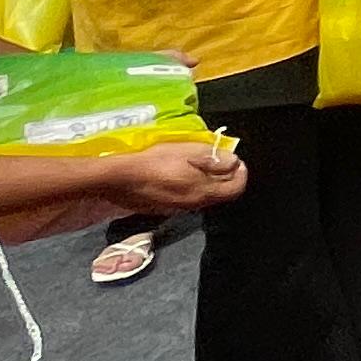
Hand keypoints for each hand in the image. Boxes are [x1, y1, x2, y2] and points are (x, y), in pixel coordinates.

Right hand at [107, 137, 248, 214]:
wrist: (120, 179)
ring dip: (206, 182)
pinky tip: (176, 175)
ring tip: (196, 164)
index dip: (241, 173)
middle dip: (224, 177)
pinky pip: (184, 198)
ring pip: (202, 196)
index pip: (236, 188)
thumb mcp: (191, 152)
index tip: (235, 160)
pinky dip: (189, 187)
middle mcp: (194, 205)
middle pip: (220, 194)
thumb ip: (216, 158)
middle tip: (217, 160)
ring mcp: (177, 209)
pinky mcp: (162, 209)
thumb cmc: (157, 161)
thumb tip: (234, 163)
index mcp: (205, 192)